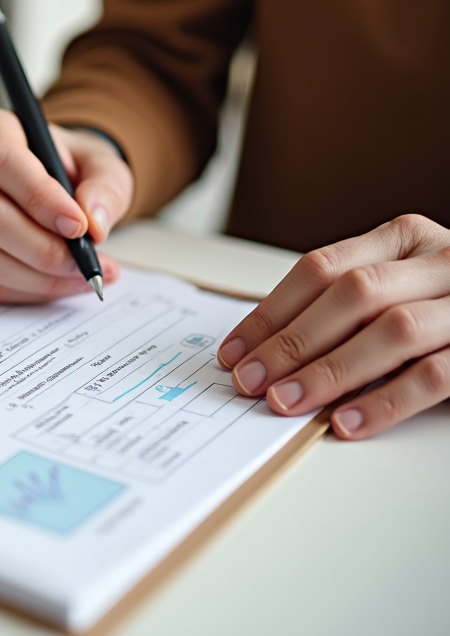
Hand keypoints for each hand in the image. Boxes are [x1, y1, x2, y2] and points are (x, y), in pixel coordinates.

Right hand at [0, 108, 133, 302]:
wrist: (58, 187)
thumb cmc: (73, 169)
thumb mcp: (102, 165)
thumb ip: (104, 187)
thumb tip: (93, 223)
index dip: (38, 197)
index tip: (78, 225)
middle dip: (40, 247)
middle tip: (85, 261)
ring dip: (38, 276)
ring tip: (85, 274)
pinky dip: (30, 290)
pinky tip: (63, 281)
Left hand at [218, 214, 449, 438]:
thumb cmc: (444, 303)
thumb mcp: (398, 284)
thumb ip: (344, 303)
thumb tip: (262, 348)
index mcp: (403, 238)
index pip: (321, 268)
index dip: (270, 311)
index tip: (233, 351)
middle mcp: (440, 261)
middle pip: (352, 295)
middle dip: (291, 341)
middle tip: (251, 381)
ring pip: (392, 331)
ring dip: (330, 372)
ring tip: (286, 403)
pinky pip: (437, 376)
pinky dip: (387, 402)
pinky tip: (347, 423)